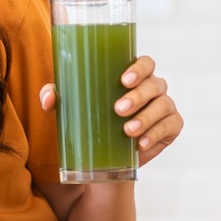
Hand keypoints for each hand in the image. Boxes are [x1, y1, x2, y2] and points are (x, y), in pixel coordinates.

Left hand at [40, 55, 182, 166]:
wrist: (105, 158)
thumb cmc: (91, 121)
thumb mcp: (72, 108)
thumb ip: (57, 97)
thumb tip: (48, 98)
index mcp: (135, 77)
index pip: (146, 63)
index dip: (139, 68)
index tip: (123, 80)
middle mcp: (153, 88)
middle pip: (155, 84)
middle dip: (138, 96)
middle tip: (118, 110)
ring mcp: (165, 107)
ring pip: (163, 105)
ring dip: (146, 117)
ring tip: (127, 131)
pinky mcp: (171, 128)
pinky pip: (170, 126)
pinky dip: (156, 134)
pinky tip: (141, 143)